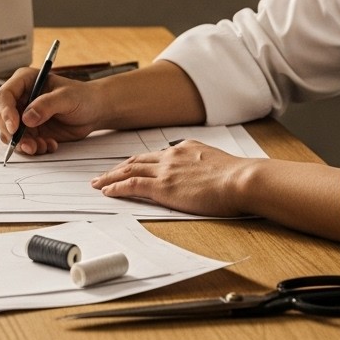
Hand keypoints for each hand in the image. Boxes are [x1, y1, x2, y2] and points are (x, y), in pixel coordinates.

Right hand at [0, 67, 104, 155]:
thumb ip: (47, 105)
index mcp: (25, 81)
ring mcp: (24, 116)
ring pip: (9, 134)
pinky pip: (23, 143)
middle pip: (1, 118)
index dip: (6, 112)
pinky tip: (50, 145)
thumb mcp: (67, 97)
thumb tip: (26, 118)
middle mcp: (20, 98)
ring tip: (43, 146)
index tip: (14, 128)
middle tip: (29, 144)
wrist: (94, 111)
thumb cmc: (83, 97)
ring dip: (24, 144)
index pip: (4, 96)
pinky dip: (34, 148)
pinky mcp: (31, 131)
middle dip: (13, 134)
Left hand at [90, 140, 256, 217]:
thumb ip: (202, 165)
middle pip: (136, 160)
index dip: (137, 162)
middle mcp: (172, 155)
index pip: (154, 155)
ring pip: (129, 170)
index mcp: (185, 148)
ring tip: (98, 183)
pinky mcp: (163, 187)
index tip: (127, 167)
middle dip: (117, 168)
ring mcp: (166, 170)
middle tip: (103, 175)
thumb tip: (201, 174)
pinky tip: (108, 191)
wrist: (241, 179)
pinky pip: (133, 185)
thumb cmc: (237, 176)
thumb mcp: (216, 162)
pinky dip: (117, 187)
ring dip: (110, 177)